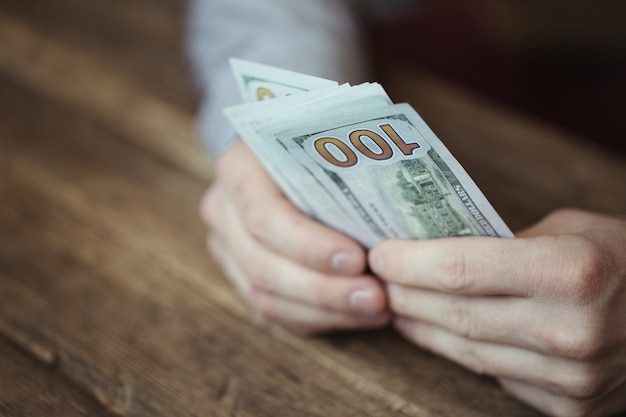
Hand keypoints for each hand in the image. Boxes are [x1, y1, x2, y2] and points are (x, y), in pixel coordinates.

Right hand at [200, 142, 389, 333]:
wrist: (281, 151)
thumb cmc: (315, 143)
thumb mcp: (325, 137)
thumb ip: (347, 164)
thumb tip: (403, 207)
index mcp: (239, 169)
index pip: (265, 216)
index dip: (309, 245)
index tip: (358, 259)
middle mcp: (223, 209)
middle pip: (263, 265)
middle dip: (323, 289)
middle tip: (376, 296)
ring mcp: (226, 245)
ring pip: (265, 295)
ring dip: (324, 310)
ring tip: (375, 310)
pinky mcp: (240, 272)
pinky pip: (273, 308)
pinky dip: (317, 317)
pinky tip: (357, 315)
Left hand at [369, 209, 625, 416]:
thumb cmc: (624, 259)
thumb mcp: (569, 230)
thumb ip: (504, 245)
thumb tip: (439, 255)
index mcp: (569, 272)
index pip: (461, 269)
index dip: (410, 263)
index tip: (380, 255)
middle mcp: (569, 329)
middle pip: (456, 314)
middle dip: (406, 295)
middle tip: (379, 281)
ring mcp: (571, 377)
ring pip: (468, 352)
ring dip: (424, 329)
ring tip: (398, 308)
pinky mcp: (573, 407)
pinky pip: (498, 376)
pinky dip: (463, 354)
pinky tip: (441, 335)